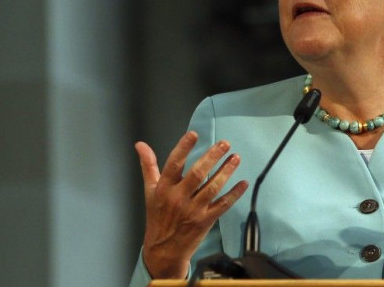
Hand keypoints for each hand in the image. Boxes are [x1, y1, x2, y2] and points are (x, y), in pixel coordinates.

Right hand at [135, 131, 248, 278]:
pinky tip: (243, 183)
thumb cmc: (157, 216)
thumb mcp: (149, 190)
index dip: (183, 148)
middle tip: (224, 144)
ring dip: (226, 171)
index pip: (174, 164)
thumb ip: (148, 165)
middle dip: (212, 157)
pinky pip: (223, 205)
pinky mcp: (205, 221)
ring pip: (212, 187)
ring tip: (236, 158)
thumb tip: (140, 144)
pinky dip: (234, 194)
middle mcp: (179, 198)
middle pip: (198, 174)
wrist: (163, 250)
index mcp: (164, 188)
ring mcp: (193, 210)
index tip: (194, 134)